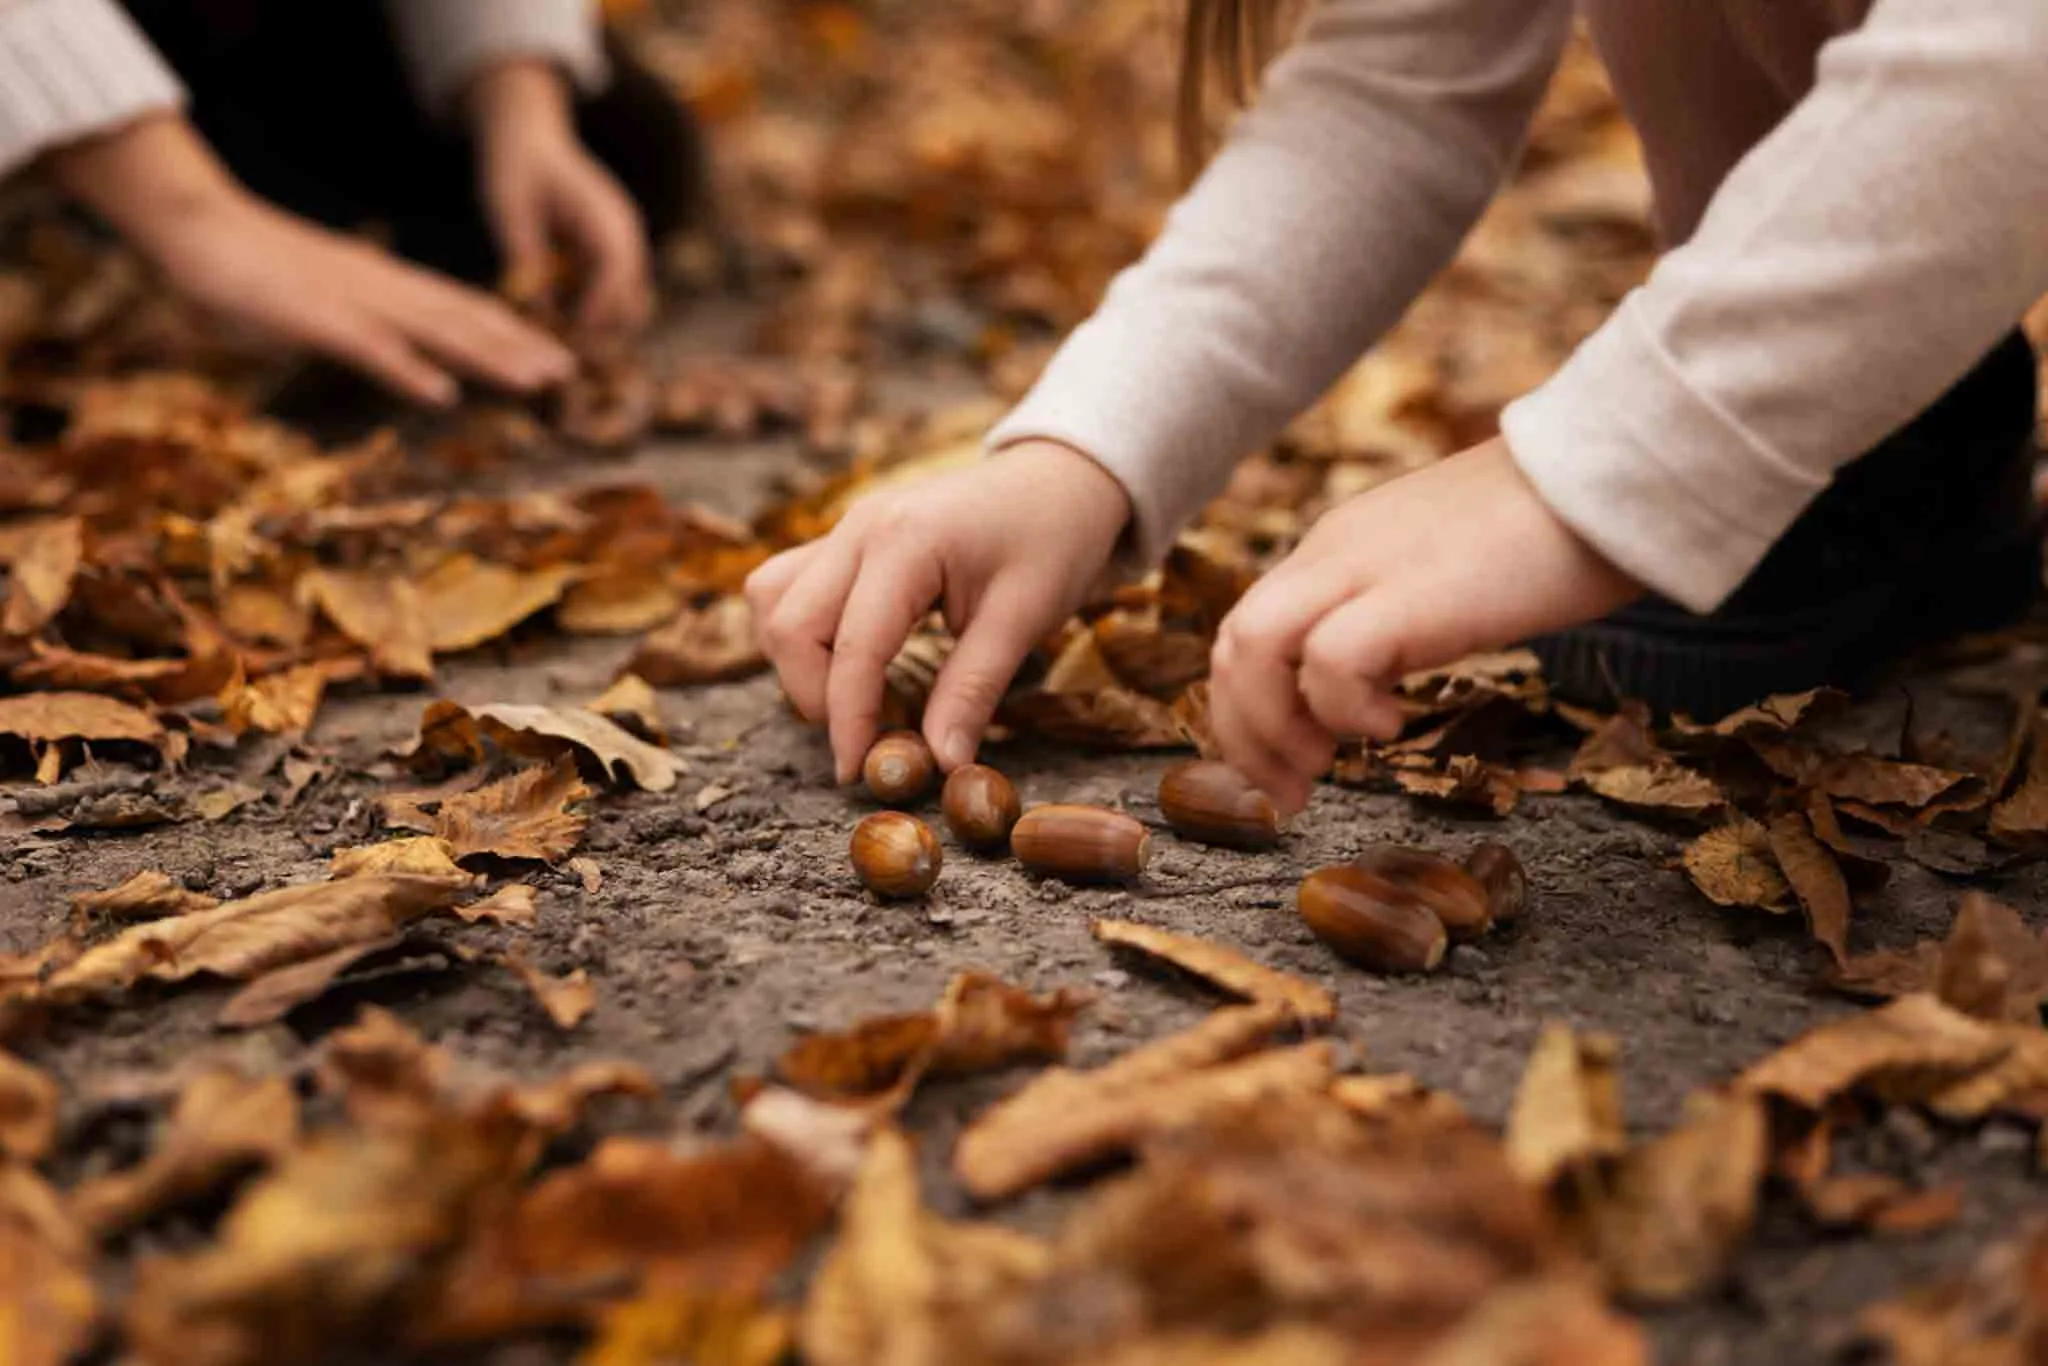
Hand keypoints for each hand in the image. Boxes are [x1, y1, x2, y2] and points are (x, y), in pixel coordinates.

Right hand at [49, 113, 574, 404]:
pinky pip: (369, 347)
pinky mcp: (314, 316)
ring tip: (536, 382)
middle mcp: (382, 288)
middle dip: (520, 348)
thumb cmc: (253, 268)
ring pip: (434, 331)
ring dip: (488, 358)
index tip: (556, 359)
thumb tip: (394, 349)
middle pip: (464, 320)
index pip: (462, 310)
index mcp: (385, 285)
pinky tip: (442, 394)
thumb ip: (364, 324)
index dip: (512, 334)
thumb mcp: (323, 300)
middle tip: (571, 374)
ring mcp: (351, 301)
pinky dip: (407, 370)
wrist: (196, 223)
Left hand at [469, 60, 651, 339]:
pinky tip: (559, 314)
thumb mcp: (509, 211)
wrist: (529, 134)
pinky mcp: (612, 252)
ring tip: (558, 335)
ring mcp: (624, 244)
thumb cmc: (515, 166)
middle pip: (635, 300)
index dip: (595, 311)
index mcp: (605, 217)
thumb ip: (524, 259)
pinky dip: (593, 311)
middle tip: (561, 348)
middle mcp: (626, 233)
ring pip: (631, 304)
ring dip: (600, 325)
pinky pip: (615, 295)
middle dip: (603, 329)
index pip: (616, 275)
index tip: (565, 335)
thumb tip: (536, 312)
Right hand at [747, 439, 1133, 781]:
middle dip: (814, 694)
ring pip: (773, 599)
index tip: (860, 773)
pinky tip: (851, 657)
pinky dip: (803, 631)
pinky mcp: (847, 538)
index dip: (849, 720)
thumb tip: (941, 765)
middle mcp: (860, 528)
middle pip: (788, 623)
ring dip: (798, 659)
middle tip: (867, 735)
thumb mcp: (1023, 619)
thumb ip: (972, 691)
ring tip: (855, 695)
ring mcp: (847, 528)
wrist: (1059, 478)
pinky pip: (790, 584)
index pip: (852, 647)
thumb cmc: (1052, 540)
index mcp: (906, 542)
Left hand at [1209, 437, 1641, 814]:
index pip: (1246, 632)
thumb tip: (1373, 684)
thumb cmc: (1549, 534)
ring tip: (1327, 763)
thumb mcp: (1441, 574)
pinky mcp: (1409, 593)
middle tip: (1291, 792)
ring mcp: (1363, 566)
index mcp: (1336, 549)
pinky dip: (1341, 708)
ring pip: (1251, 646)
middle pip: (1232, 644)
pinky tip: (1389, 725)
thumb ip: (1393, 614)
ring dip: (1274, 728)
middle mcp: (1333, 552)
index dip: (1247, 712)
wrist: (1612, 474)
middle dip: (1245, 736)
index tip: (1283, 770)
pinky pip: (1330, 659)